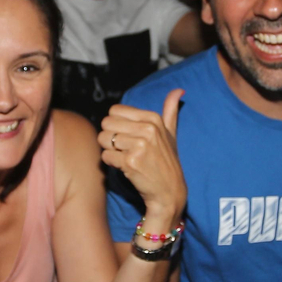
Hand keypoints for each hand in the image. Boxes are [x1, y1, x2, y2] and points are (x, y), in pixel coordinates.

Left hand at [98, 90, 185, 228]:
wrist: (168, 191)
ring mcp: (140, 145)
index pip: (114, 111)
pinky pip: (106, 156)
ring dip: (110, 151)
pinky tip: (125, 168)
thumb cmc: (166, 161)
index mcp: (153, 118)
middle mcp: (148, 129)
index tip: (130, 137)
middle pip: (106, 124)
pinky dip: (111, 164)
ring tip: (126, 158)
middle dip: (111, 138)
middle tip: (126, 149)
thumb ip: (171, 110)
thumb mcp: (170, 134)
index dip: (117, 125)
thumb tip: (178, 90)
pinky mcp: (130, 162)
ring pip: (103, 140)